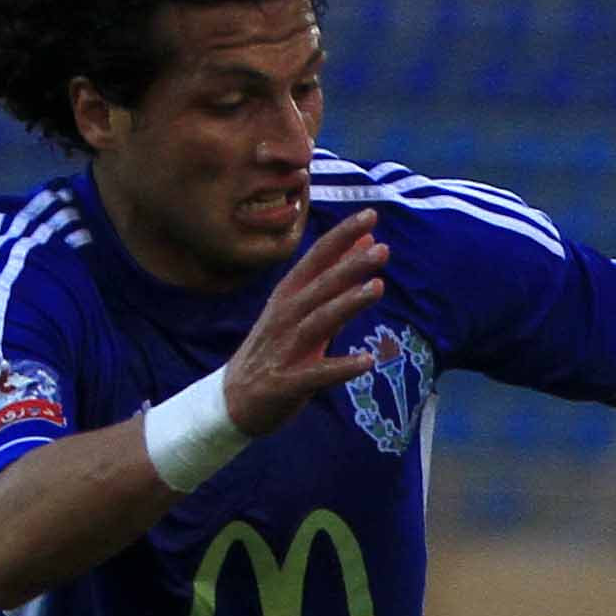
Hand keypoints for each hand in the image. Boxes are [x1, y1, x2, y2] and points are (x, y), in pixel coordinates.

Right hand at [218, 212, 389, 436]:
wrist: (234, 401)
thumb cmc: (276, 350)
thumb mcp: (302, 312)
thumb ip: (335, 283)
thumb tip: (366, 244)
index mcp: (288, 296)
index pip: (317, 258)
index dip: (342, 236)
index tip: (371, 215)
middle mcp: (285, 317)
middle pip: (320, 286)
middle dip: (349, 266)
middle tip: (382, 248)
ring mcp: (284, 348)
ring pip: (318, 321)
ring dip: (347, 303)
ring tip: (378, 288)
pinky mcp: (287, 381)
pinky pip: (317, 372)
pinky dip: (341, 366)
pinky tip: (366, 362)